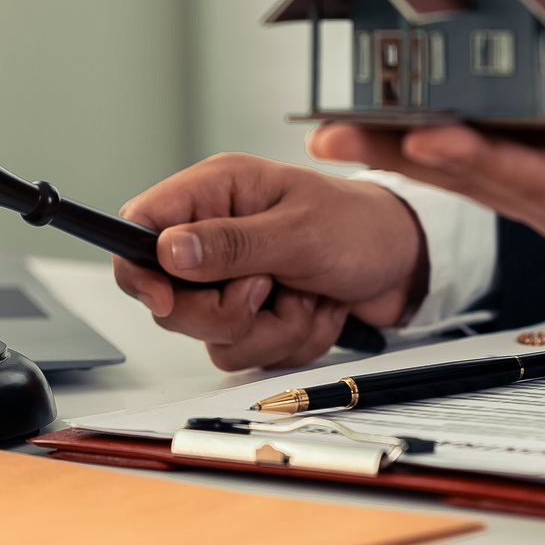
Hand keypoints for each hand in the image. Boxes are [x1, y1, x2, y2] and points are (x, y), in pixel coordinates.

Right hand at [114, 153, 424, 369]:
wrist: (406, 263)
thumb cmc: (360, 226)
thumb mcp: (299, 231)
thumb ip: (231, 243)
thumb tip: (168, 249)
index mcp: (217, 193)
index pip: (140, 226)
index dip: (139, 269)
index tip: (165, 299)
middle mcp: (216, 235)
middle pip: (170, 300)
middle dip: (227, 311)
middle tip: (269, 287)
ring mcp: (233, 280)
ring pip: (213, 335)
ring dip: (272, 327)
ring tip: (305, 294)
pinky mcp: (254, 314)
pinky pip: (247, 351)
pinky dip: (289, 340)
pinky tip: (314, 309)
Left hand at [308, 106, 544, 268]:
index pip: (537, 185)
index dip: (483, 160)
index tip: (430, 136)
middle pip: (476, 185)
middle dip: (404, 156)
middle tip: (337, 133)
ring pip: (465, 176)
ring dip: (397, 151)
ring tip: (331, 130)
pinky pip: (479, 164)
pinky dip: (429, 141)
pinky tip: (383, 122)